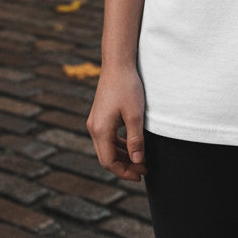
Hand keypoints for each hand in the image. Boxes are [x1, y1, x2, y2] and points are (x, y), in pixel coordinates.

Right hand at [86, 63, 147, 181]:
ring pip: (106, 148)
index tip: (140, 175)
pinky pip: (107, 137)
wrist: (118, 63)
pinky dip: (119, 145)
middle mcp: (94, 128)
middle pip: (106, 157)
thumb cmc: (127, 86)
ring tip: (140, 160)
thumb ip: (135, 139)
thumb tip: (138, 161)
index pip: (109, 162)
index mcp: (100, 130)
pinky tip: (132, 145)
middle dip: (124, 166)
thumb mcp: (135, 114)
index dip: (124, 172)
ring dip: (122, 156)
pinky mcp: (99, 116)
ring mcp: (95, 121)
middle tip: (143, 169)